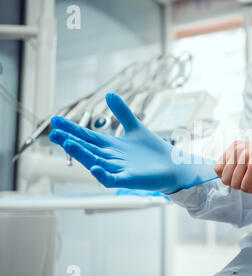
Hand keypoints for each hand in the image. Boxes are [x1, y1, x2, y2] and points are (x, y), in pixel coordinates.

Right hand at [49, 93, 216, 193]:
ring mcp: (119, 169)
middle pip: (88, 148)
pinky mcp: (130, 180)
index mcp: (110, 146)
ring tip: (69, 144)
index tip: (55, 120)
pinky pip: (113, 179)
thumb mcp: (136, 127)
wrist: (173, 166)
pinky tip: (95, 168)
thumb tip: (110, 94)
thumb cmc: (152, 150)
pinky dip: (103, 175)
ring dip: (83, 154)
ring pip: (96, 162)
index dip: (72, 129)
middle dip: (71, 141)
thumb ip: (123, 112)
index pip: (87, 136)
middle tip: (55, 134)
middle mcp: (110, 158)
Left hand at [214, 141, 251, 193]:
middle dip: (239, 184)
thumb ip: (233, 165)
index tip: (243, 176)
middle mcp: (238, 149)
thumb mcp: (247, 159)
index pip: (217, 169)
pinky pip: (245, 187)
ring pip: (235, 185)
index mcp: (234, 146)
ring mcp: (246, 156)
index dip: (229, 178)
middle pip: (225, 179)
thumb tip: (220, 176)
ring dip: (249, 187)